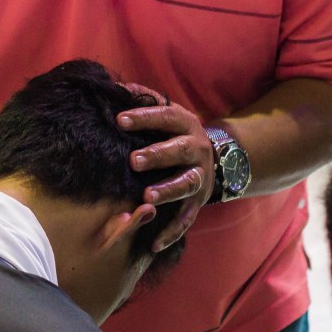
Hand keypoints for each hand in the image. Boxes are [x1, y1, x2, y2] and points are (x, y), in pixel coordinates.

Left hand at [117, 93, 213, 252]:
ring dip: (167, 191)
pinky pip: (186, 220)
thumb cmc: (175, 132)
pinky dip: (171, 233)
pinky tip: (154, 244)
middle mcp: (196, 150)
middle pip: (179, 151)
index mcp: (185, 124)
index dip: (143, 118)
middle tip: (133, 160)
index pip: (164, 117)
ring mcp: (200, 178)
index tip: (119, 120)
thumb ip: (142, 99)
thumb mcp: (166, 111)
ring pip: (186, 185)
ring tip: (146, 198)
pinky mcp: (198, 203)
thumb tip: (113, 87)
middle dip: (157, 155)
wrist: (217, 157)